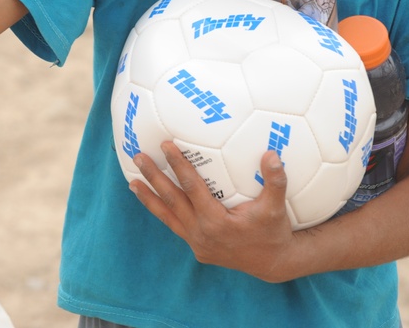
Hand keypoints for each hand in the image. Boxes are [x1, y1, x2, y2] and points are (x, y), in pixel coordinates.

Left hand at [131, 143, 296, 281]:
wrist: (272, 263)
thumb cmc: (273, 230)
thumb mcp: (276, 207)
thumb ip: (275, 181)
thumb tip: (271, 154)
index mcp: (215, 222)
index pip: (191, 187)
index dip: (178, 165)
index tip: (166, 145)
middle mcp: (201, 233)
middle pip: (171, 199)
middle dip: (153, 177)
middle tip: (139, 156)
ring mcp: (196, 243)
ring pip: (167, 216)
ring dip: (149, 198)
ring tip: (132, 182)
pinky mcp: (197, 248)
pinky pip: (175, 226)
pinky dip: (162, 212)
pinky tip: (153, 200)